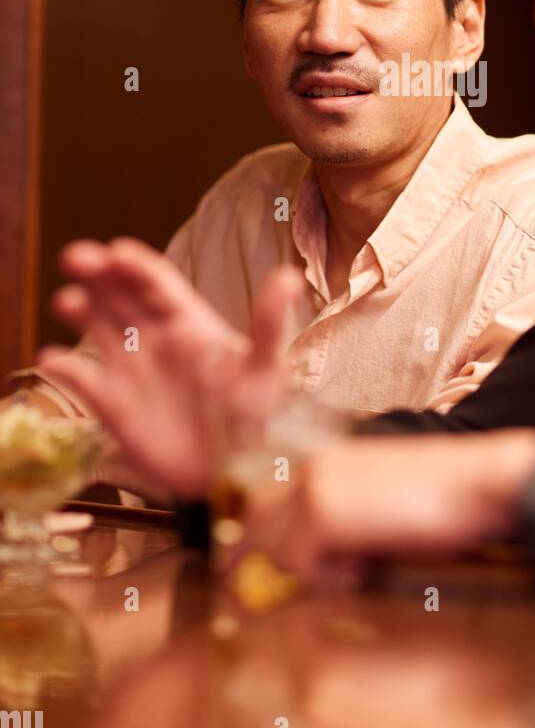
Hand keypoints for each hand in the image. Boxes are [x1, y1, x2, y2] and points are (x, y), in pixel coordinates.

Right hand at [37, 238, 301, 497]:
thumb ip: (268, 322)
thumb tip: (289, 275)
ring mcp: (132, 369)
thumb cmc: (257, 417)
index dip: (135, 264)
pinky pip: (82, 379)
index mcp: (189, 323)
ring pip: (96, 326)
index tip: (115, 253)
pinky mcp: (114, 405)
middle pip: (120, 293)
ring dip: (79, 308)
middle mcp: (155, 337)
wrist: (235, 474)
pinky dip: (63, 368)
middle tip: (77, 257)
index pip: (156, 281)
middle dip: (98, 271)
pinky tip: (52, 361)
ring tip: (66, 301)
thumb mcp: (265, 369)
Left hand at [239, 429, 534, 578]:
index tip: (263, 576)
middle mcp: (314, 467)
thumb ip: (345, 529)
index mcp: (329, 464)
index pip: (268, 506)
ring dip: (305, 571)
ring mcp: (314, 484)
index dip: (264, 545)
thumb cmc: (445, 505)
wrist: (480, 483)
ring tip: (354, 574)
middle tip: (295, 590)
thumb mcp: (385, 515)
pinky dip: (322, 576)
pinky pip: (296, 560)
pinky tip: (361, 570)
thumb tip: (320, 566)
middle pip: (257, 523)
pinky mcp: (321, 508)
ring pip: (273, 545)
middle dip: (269, 560)